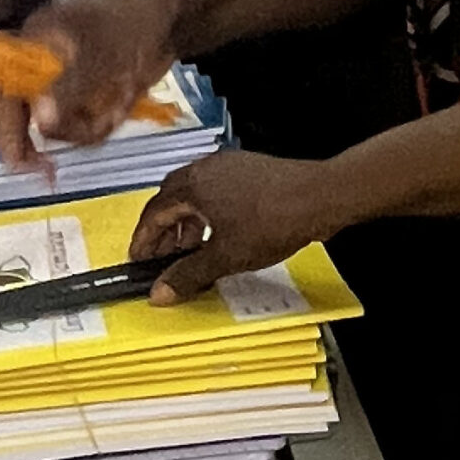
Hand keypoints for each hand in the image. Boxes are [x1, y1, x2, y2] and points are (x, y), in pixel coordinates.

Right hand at [0, 0, 176, 166]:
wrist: (169, 18)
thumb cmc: (128, 23)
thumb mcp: (97, 54)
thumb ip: (68, 89)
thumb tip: (40, 122)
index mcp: (30, 46)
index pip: (5, 93)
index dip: (6, 130)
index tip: (18, 162)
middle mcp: (40, 68)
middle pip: (27, 118)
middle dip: (56, 132)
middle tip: (54, 170)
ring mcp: (64, 85)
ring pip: (60, 128)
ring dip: (88, 126)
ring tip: (118, 104)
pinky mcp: (86, 98)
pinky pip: (84, 126)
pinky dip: (103, 122)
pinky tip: (123, 103)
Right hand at [131, 152, 336, 300]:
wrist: (320, 196)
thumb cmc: (271, 222)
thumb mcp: (225, 256)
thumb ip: (189, 275)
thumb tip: (158, 293)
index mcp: (193, 184)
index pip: (154, 211)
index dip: (143, 239)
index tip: (138, 260)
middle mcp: (206, 168)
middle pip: (172, 199)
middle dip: (164, 230)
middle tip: (161, 258)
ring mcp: (229, 166)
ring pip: (195, 195)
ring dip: (186, 223)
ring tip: (191, 252)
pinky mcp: (250, 170)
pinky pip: (216, 191)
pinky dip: (208, 214)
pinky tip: (219, 235)